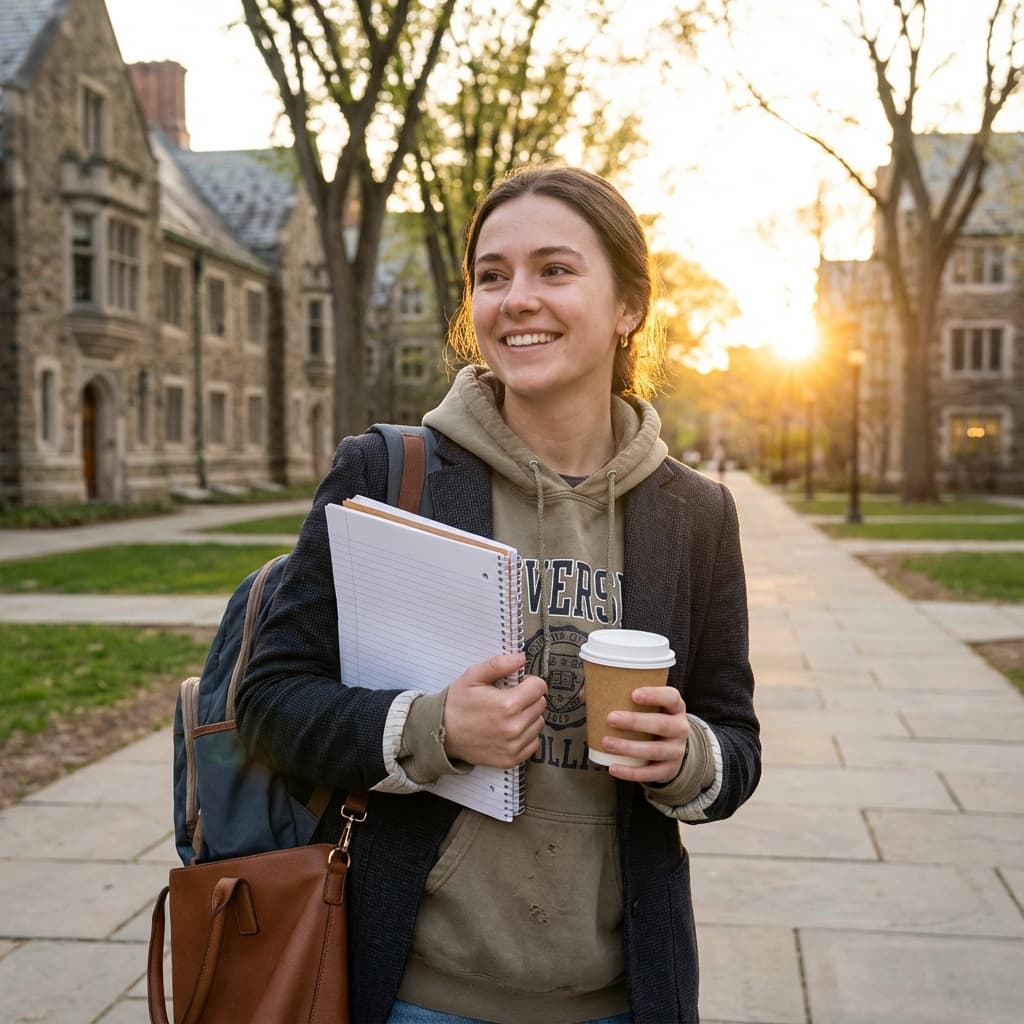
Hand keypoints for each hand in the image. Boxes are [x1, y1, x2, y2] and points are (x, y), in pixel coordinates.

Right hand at [443, 653, 546, 767]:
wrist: (441, 733)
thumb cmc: (457, 703)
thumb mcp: (473, 676)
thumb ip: (499, 664)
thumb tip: (521, 658)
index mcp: (508, 704)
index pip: (539, 687)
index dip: (529, 682)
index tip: (517, 684)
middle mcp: (514, 727)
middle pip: (541, 704)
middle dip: (529, 698)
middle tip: (509, 698)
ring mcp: (514, 746)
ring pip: (539, 723)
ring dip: (528, 716)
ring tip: (507, 715)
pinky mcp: (512, 759)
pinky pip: (534, 742)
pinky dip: (526, 735)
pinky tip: (509, 730)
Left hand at [602, 686, 688, 783]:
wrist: (672, 749)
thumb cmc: (651, 719)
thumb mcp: (646, 707)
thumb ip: (619, 696)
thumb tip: (585, 695)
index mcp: (675, 707)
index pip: (671, 697)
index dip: (655, 695)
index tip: (633, 694)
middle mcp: (680, 728)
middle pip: (662, 724)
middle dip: (636, 722)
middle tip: (611, 718)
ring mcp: (677, 750)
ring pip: (656, 750)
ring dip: (629, 747)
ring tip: (607, 743)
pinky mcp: (669, 770)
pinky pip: (650, 773)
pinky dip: (631, 772)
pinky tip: (613, 768)